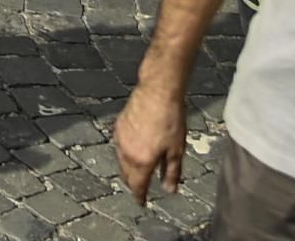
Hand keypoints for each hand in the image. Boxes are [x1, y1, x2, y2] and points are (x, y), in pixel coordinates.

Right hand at [113, 82, 186, 203]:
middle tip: (141, 188)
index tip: (141, 203)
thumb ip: (171, 172)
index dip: (139, 197)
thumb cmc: (170, 120)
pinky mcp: (118, 126)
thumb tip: (169, 190)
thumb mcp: (176, 150)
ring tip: (139, 170)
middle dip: (134, 184)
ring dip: (129, 169)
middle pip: (127, 175)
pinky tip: (135, 149)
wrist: (157, 92)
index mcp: (141, 161)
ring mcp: (120, 139)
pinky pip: (120, 147)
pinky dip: (126, 154)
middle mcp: (127, 152)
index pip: (137, 186)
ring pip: (122, 161)